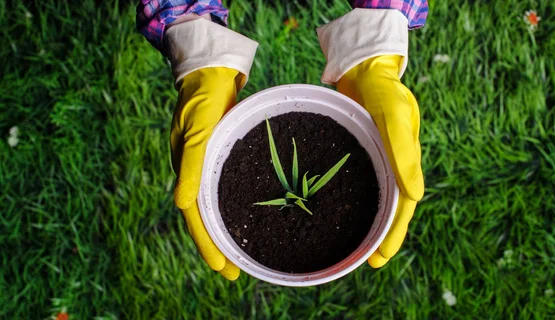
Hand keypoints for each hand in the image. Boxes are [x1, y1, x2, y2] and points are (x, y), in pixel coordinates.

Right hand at [171, 67, 244, 279]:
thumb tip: (182, 205)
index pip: (194, 218)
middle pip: (204, 219)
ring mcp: (205, 167)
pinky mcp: (218, 157)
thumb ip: (192, 165)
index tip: (223, 268)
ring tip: (240, 254)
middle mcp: (194, 175)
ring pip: (214, 207)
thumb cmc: (203, 98)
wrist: (210, 73)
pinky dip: (232, 208)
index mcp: (185, 172)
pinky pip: (223, 190)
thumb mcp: (198, 129)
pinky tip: (246, 216)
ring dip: (225, 231)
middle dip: (217, 248)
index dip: (207, 245)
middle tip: (235, 272)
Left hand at [336, 55, 423, 267]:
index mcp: (406, 160)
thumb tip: (416, 196)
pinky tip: (340, 209)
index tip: (382, 257)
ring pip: (376, 197)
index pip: (403, 205)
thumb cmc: (383, 89)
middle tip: (371, 262)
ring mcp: (377, 158)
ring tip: (357, 244)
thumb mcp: (394, 116)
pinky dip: (354, 198)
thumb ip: (403, 152)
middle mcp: (394, 163)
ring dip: (370, 221)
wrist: (365, 68)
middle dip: (384, 235)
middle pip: (392, 207)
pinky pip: (360, 181)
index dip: (395, 232)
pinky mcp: (360, 151)